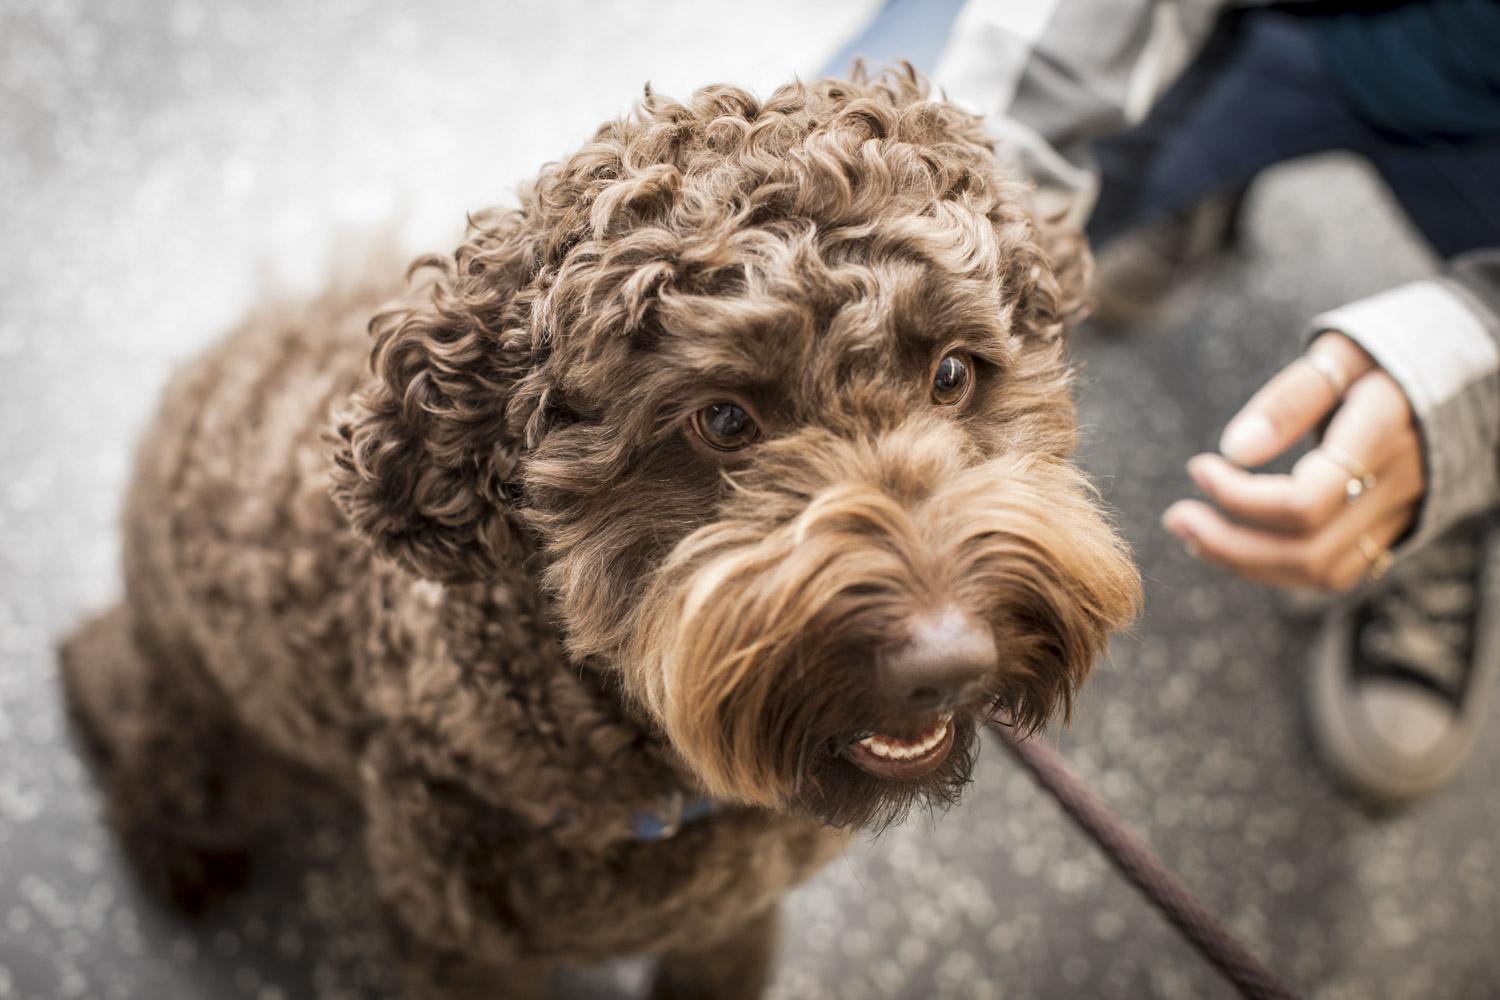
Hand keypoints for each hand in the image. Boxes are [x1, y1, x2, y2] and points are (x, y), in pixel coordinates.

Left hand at [1161, 331, 1424, 590]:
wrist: (1462, 378)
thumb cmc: (1384, 359)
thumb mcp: (1339, 355)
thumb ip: (1289, 401)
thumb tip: (1234, 451)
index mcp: (1383, 434)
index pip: (1306, 500)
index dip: (1240, 497)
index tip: (1198, 466)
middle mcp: (1398, 486)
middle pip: (1307, 548)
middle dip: (1230, 544)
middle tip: (1176, 517)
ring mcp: (1400, 516)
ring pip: (1321, 571)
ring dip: (1246, 564)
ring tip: (1193, 534)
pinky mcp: (1393, 532)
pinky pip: (1335, 571)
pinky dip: (1278, 567)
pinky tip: (1236, 542)